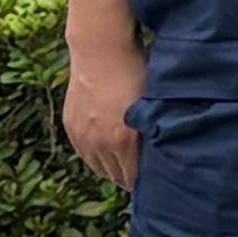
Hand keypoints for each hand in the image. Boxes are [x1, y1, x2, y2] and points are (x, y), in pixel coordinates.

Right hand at [62, 33, 143, 195]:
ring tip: (127, 170)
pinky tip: (108, 157)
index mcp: (124, 140)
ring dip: (112, 171)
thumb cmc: (136, 72)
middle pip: (116, 176)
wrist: (100, 51)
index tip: (157, 185)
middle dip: (130, 179)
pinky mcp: (71, 126)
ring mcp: (83, 135)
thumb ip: (156, 130)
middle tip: (144, 179)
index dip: (146, 183)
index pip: (134, 177)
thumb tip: (167, 151)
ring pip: (98, 168)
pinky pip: (84, 154)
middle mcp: (100, 143)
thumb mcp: (153, 103)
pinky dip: (96, 159)